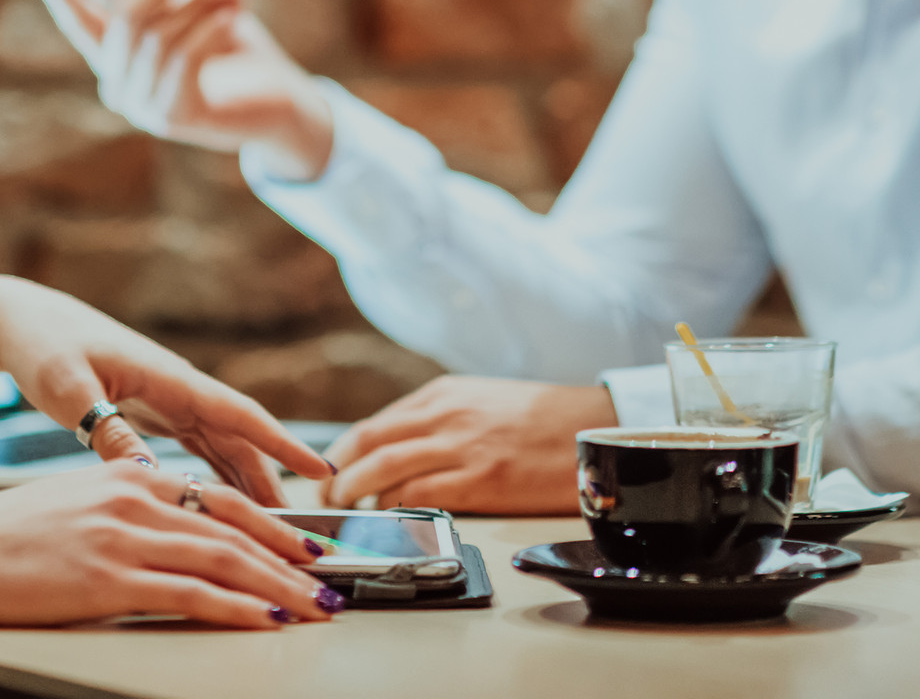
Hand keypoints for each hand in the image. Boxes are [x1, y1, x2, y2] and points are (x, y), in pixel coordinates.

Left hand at [0, 275, 332, 504]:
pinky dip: (217, 476)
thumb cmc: (41, 345)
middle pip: (240, 438)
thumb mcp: (69, 387)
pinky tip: (228, 504)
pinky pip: (198, 448)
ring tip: (274, 526)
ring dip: (249, 482)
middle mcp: (178, 388)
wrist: (19, 321)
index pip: (238, 413)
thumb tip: (144, 473)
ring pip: (223, 446)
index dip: (281, 442)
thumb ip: (107, 427)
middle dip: (273, 478)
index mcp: (168, 377)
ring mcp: (167, 400)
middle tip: (300, 525)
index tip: (320, 466)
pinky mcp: (151, 412)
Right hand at [0, 461, 342, 629]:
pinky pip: (188, 594)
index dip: (272, 524)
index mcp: (129, 479)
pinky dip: (235, 608)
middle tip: (331, 580)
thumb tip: (170, 523)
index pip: (220, 498)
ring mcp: (121, 538)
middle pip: (234, 527)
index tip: (307, 546)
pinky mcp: (105, 578)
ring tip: (314, 607)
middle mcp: (134, 499)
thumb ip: (126, 507)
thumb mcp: (75, 503)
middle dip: (291, 557)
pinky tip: (263, 620)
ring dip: (278, 587)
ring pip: (222, 561)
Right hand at [30, 0, 335, 177]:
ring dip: (203, 0)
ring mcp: (143, 108)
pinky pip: (181, 60)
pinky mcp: (173, 118)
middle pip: (127, 17)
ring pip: (158, 35)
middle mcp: (122, 88)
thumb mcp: (185, 5)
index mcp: (120, 61)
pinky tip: (232, 14)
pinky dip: (207, 30)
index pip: (84, 26)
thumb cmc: (233, 50)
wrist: (284, 103)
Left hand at [321, 377, 613, 512]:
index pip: (375, 425)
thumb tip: (400, 453)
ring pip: (385, 470)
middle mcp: (445, 415)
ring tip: (348, 516)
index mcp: (443, 394)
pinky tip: (389, 524)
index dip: (344, 454)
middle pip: (369, 444)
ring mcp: (461, 447)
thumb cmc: (542, 420)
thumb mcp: (483, 401)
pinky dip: (395, 511)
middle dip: (338, 476)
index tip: (331, 476)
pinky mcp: (480, 479)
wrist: (592, 428)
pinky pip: (421, 496)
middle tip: (327, 501)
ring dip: (356, 496)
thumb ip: (441, 420)